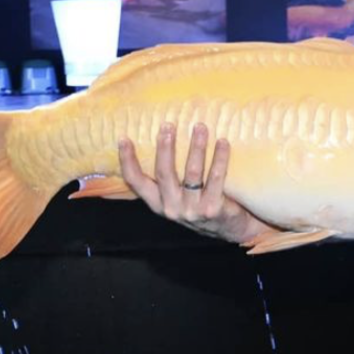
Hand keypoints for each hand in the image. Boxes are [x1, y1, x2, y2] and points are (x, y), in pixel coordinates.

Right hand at [118, 122, 275, 243]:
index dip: (128, 161)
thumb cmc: (201, 205)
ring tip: (199, 127)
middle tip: (167, 125)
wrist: (229, 228)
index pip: (136, 182)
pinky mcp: (213, 209)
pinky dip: (220, 158)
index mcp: (158, 203)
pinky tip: (222, 142)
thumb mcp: (177, 198)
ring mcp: (192, 210)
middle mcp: (172, 207)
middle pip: (164, 173)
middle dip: (165, 148)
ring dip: (196, 147)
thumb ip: (168, 179)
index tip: (124, 138)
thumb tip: (161, 140)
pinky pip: (216, 178)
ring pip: (192, 173)